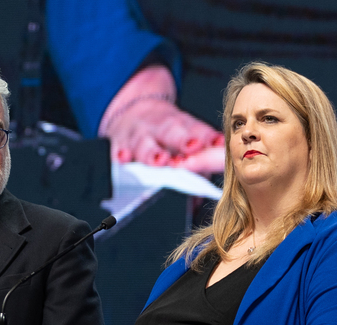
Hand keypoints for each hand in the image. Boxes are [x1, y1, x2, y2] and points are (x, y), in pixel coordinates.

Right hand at [99, 65, 223, 171]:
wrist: (133, 110)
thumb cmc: (164, 136)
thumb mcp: (183, 145)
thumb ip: (196, 170)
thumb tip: (197, 204)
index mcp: (183, 125)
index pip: (198, 130)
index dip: (208, 137)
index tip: (218, 143)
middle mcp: (161, 127)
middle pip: (173, 132)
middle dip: (183, 140)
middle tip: (192, 148)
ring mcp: (140, 134)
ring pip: (146, 142)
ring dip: (153, 152)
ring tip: (160, 161)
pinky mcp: (119, 142)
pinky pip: (119, 148)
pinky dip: (121, 154)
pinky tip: (123, 158)